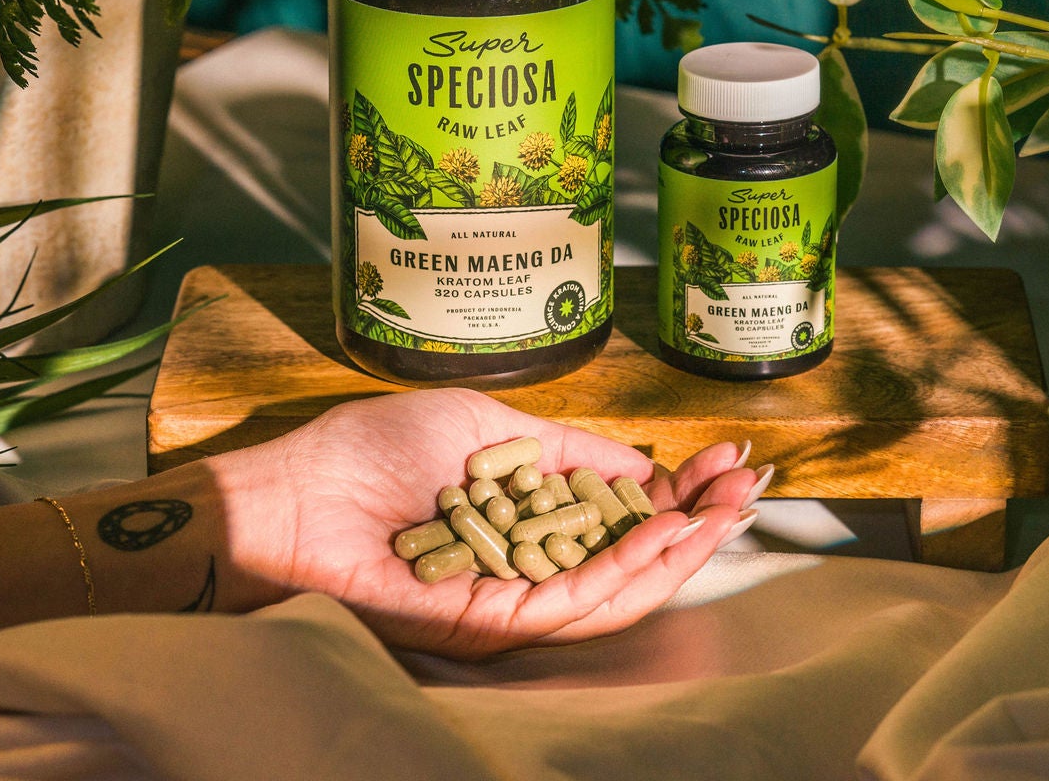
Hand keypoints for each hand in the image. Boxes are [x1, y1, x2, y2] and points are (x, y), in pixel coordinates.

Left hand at [204, 387, 760, 657]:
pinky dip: (626, 573)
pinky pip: (574, 606)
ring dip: (680, 552)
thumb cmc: (371, 451)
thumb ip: (568, 448)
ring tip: (730, 511)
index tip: (729, 457)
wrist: (295, 495)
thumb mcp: (488, 425)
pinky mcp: (493, 623)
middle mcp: (528, 560)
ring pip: (617, 591)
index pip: (622, 511)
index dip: (681, 489)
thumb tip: (640, 460)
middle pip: (632, 556)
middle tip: (752, 485)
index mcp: (527, 514)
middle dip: (699, 523)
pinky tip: (666, 536)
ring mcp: (513, 596)